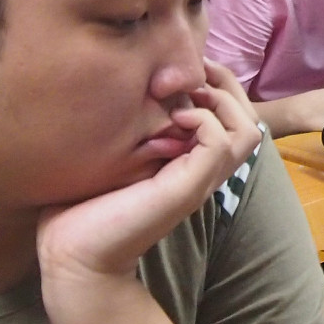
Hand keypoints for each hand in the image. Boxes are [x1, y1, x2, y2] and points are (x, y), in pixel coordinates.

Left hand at [37, 61, 261, 294]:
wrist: (73, 256)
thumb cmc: (83, 207)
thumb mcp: (114, 154)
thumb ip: (134, 127)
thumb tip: (131, 86)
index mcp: (190, 164)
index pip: (233, 117)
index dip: (219, 84)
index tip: (187, 66)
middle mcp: (203, 172)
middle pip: (250, 120)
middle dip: (227, 84)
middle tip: (193, 71)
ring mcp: (199, 181)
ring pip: (247, 130)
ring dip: (222, 101)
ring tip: (190, 95)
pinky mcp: (187, 188)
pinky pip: (220, 142)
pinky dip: (204, 120)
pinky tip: (174, 119)